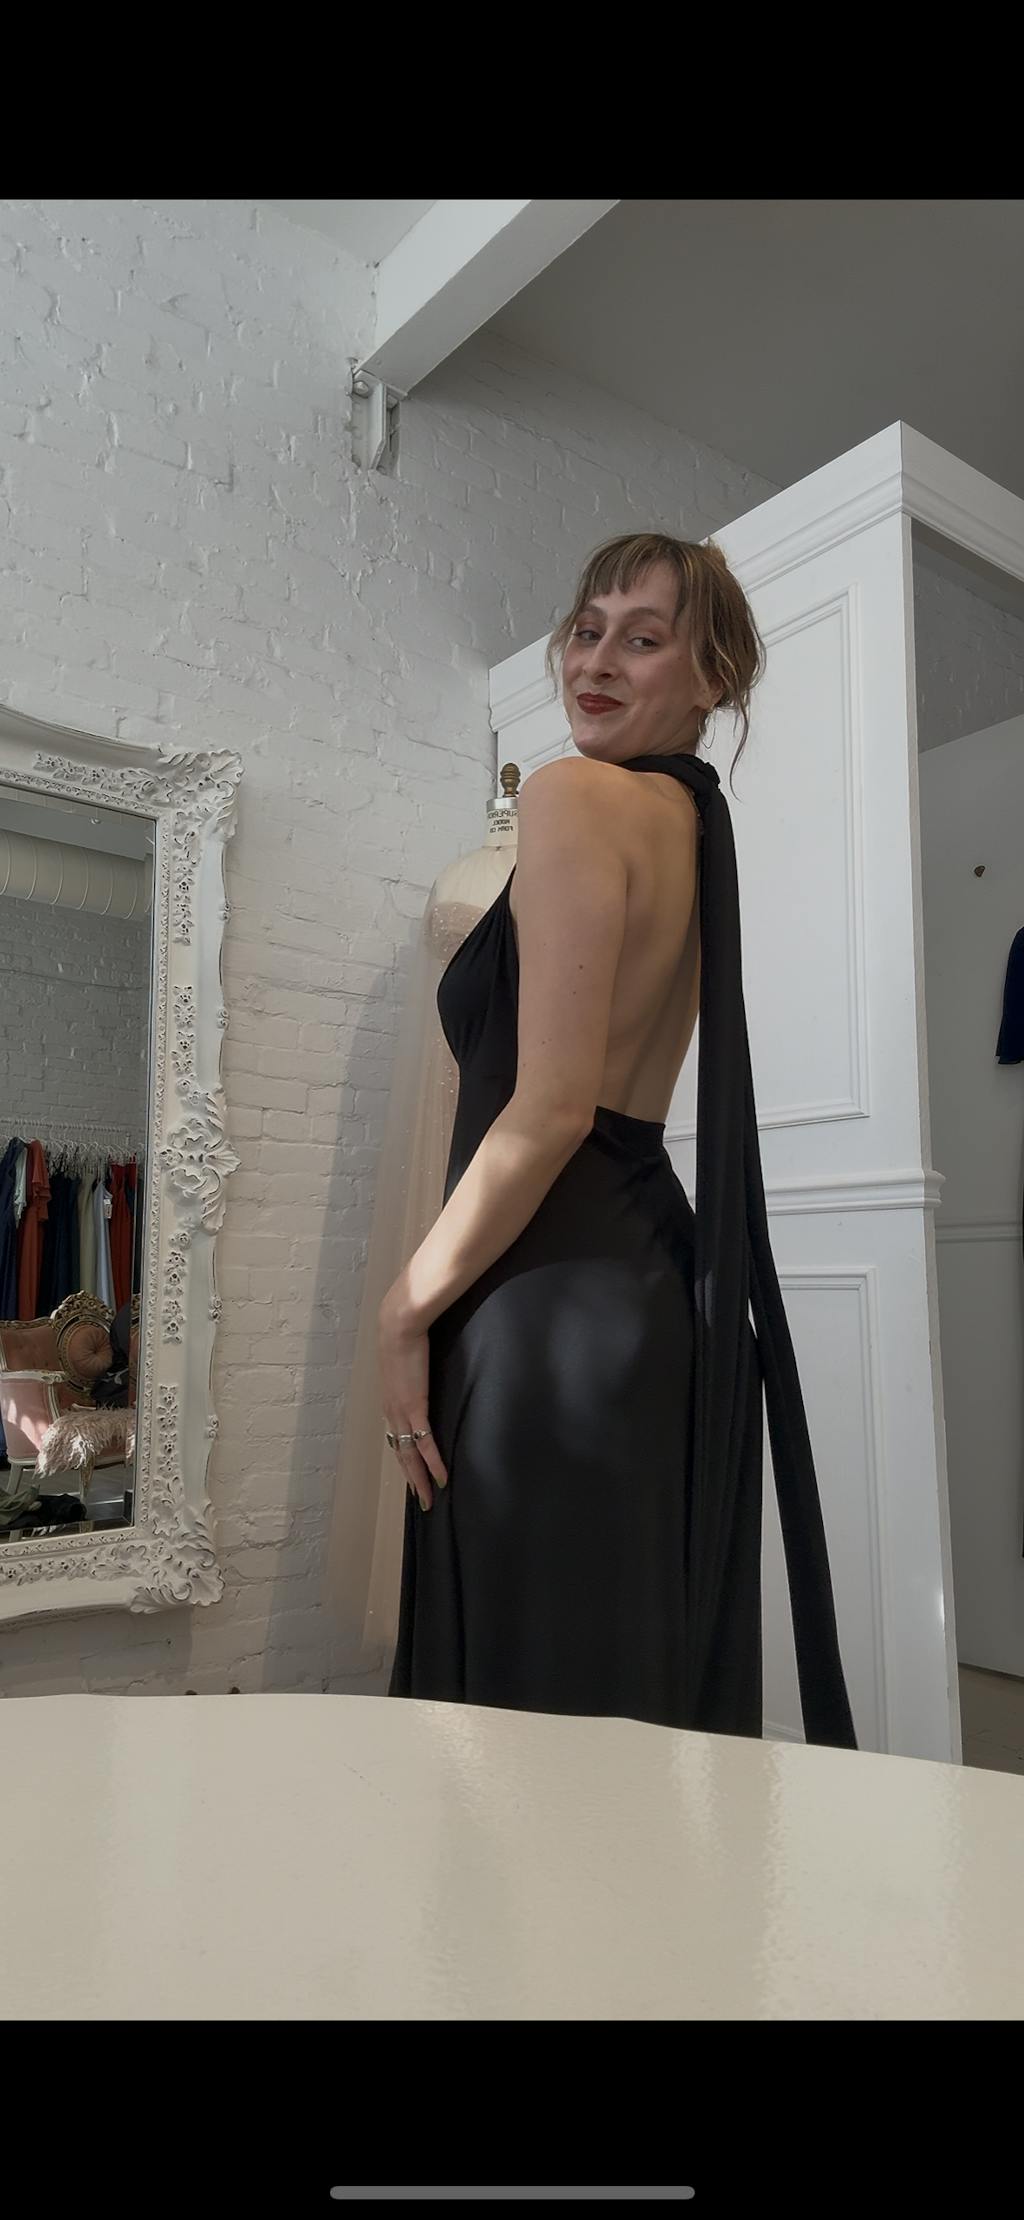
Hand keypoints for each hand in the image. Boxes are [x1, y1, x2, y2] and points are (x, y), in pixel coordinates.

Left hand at [378, 1287, 447, 1512]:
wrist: (400, 1322)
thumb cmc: (405, 1333)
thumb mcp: (406, 1358)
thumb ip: (413, 1369)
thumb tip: (423, 1370)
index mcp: (390, 1401)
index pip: (398, 1438)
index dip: (406, 1460)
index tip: (414, 1477)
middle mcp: (391, 1411)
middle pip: (402, 1454)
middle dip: (412, 1479)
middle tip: (422, 1500)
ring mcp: (401, 1411)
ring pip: (410, 1454)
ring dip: (421, 1479)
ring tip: (429, 1498)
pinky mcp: (414, 1406)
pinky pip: (425, 1441)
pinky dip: (434, 1462)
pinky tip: (442, 1478)